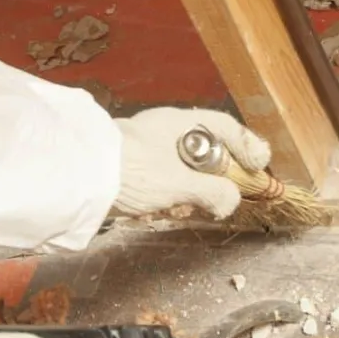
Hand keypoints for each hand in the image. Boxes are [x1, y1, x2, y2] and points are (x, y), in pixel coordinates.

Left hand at [113, 108, 270, 218]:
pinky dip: (168, 201)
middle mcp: (167, 134)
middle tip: (220, 200)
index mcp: (180, 124)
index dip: (246, 145)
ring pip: (186, 173)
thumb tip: (231, 201)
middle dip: (215, 180)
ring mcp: (150, 152)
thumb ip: (212, 191)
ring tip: (180, 209)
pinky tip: (159, 212)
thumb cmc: (132, 172)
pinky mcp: (137, 172)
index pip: (225, 126)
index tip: (259, 166)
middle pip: (207, 153)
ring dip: (189, 196)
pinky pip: (165, 185)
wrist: (79, 179)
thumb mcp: (179, 183)